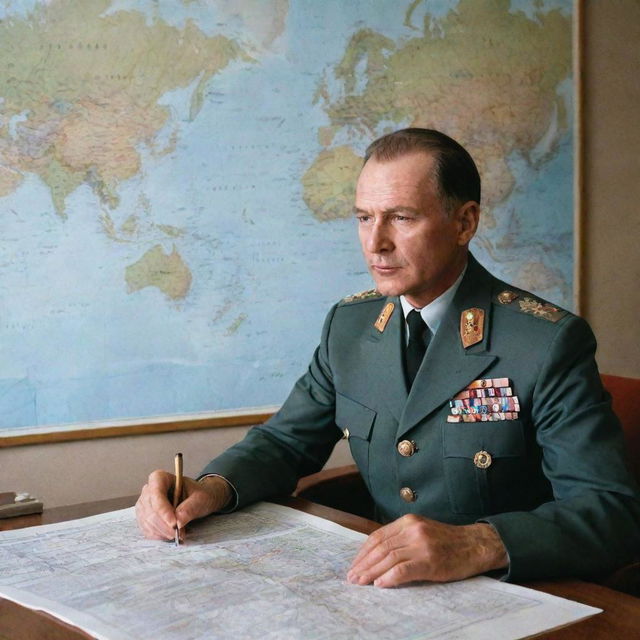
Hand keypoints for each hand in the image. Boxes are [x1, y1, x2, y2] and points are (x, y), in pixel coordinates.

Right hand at [135, 470, 231, 540]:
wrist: (197, 500)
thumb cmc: (197, 495)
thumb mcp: (200, 498)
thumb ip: (191, 507)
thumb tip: (179, 521)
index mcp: (161, 478)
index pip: (156, 493)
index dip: (163, 509)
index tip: (174, 523)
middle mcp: (149, 489)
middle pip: (151, 510)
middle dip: (165, 525)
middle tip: (179, 533)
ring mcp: (144, 504)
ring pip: (147, 521)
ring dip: (163, 532)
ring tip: (179, 534)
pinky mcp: (144, 517)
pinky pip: (147, 529)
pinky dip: (159, 535)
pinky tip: (170, 535)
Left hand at [347, 514, 507, 586]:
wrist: (475, 545)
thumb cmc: (448, 542)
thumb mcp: (421, 531)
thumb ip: (401, 538)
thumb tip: (376, 555)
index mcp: (408, 522)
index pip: (378, 536)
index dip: (363, 552)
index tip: (355, 564)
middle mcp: (412, 530)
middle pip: (380, 547)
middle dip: (363, 564)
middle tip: (352, 577)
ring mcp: (421, 545)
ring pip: (388, 558)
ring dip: (371, 573)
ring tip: (360, 583)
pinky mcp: (430, 561)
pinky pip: (403, 569)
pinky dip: (389, 578)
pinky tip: (380, 585)